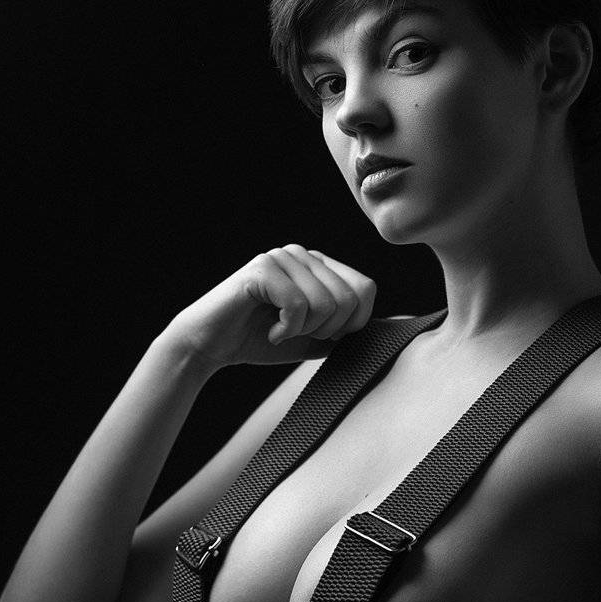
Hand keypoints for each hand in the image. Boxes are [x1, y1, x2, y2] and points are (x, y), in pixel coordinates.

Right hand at [167, 245, 375, 369]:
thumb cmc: (259, 341)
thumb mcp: (314, 338)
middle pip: (351, 297)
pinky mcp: (262, 269)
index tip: (321, 335)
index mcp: (318, 265)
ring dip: (304, 331)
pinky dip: (286, 329)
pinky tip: (268, 329)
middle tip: (295, 334)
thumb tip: (391, 328)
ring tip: (279, 330)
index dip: (353, 323)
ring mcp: (282, 258)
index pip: (366, 288)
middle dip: (327, 330)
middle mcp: (302, 255)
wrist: (209, 346)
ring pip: (326, 303)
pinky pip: (299, 305)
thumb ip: (346, 329)